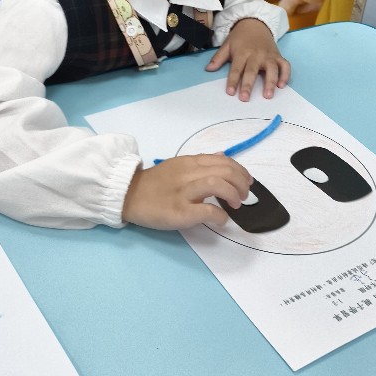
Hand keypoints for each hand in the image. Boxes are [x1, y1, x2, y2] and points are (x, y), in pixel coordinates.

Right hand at [122, 154, 251, 230]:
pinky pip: (206, 211)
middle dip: (241, 183)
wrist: (128, 195)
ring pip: (217, 184)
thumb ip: (200, 162)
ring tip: (236, 204)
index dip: (240, 170)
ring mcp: (183, 193)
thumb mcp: (178, 165)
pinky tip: (221, 219)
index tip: (246, 181)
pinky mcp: (179, 212)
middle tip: (243, 196)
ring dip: (233, 194)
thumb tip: (222, 156)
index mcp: (189, 162)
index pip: (223, 160)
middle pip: (225, 171)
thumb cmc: (155, 184)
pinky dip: (220, 215)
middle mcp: (188, 174)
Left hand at [205, 18, 290, 100]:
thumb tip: (208, 69)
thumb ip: (218, 58)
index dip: (233, 80)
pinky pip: (285, 66)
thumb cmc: (240, 37)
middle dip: (248, 85)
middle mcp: (256, 54)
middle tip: (245, 98)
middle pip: (252, 71)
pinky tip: (282, 86)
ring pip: (271, 69)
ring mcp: (269, 55)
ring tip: (267, 95)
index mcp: (242, 52)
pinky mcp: (278, 56)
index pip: (236, 69)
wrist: (255, 23)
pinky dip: (285, 75)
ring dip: (270, 82)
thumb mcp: (227, 44)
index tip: (230, 92)